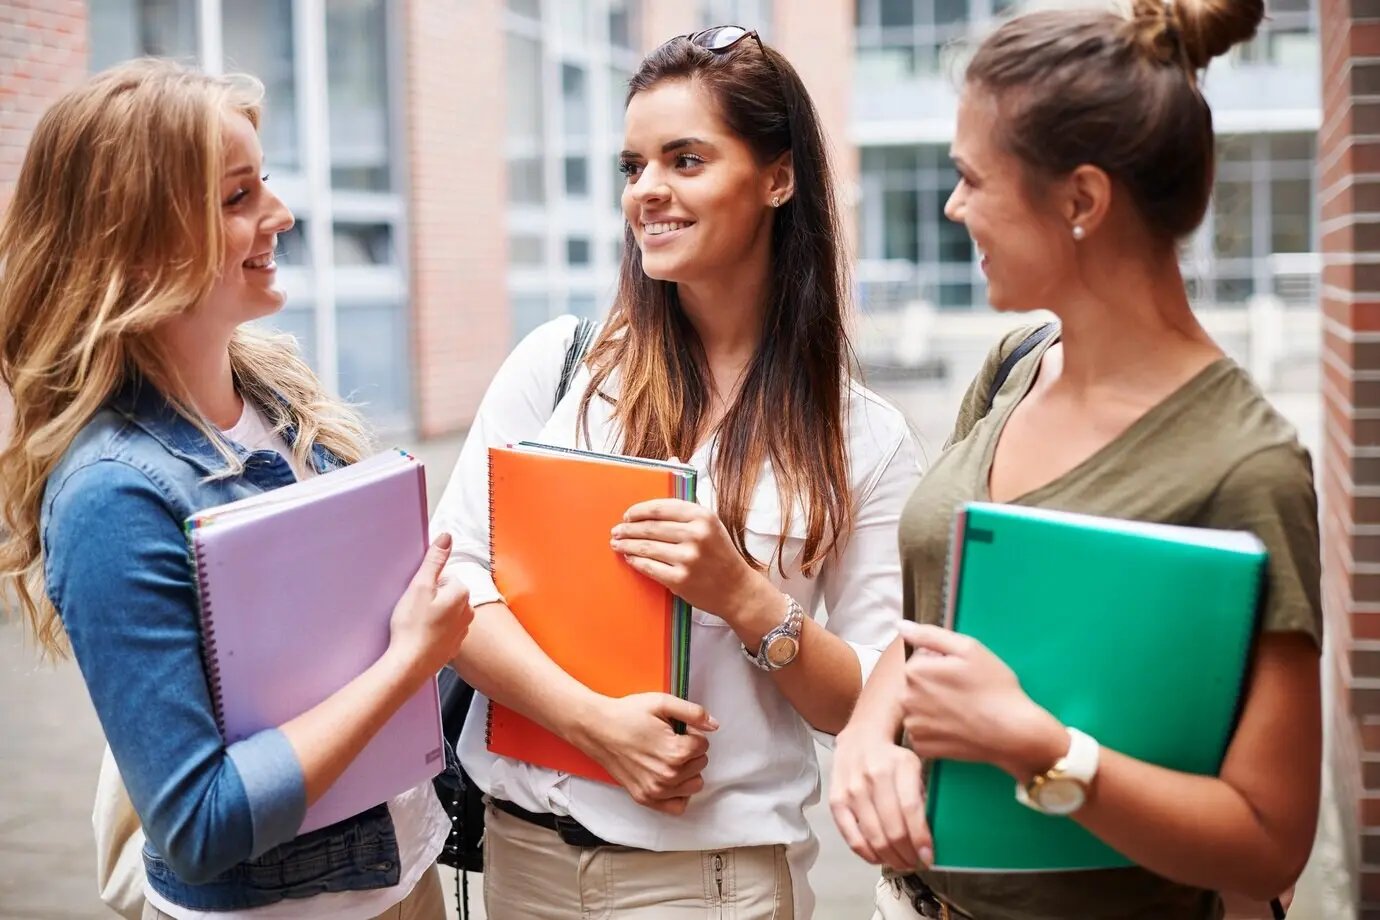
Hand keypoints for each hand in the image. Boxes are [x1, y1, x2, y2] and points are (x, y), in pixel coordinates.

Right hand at [387, 533, 472, 684]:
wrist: (409, 664)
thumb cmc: (412, 627)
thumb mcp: (420, 586)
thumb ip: (435, 559)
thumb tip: (446, 537)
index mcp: (462, 594)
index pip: (445, 577)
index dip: (427, 585)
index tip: (418, 597)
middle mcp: (468, 612)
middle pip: (446, 594)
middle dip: (431, 599)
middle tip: (415, 611)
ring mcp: (462, 631)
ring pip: (445, 613)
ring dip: (432, 615)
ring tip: (417, 625)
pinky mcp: (452, 646)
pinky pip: (443, 631)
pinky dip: (433, 632)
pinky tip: (420, 637)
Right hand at [570, 692, 716, 815]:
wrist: (597, 729)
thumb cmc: (627, 714)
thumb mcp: (662, 703)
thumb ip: (693, 713)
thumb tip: (714, 725)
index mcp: (676, 752)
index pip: (704, 745)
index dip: (692, 733)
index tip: (676, 730)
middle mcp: (668, 776)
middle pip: (701, 764)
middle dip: (690, 751)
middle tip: (669, 741)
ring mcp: (656, 791)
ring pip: (694, 785)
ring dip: (687, 772)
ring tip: (669, 758)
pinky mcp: (645, 798)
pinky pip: (677, 806)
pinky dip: (678, 794)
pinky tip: (669, 778)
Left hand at [610, 497, 758, 619]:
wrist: (736, 589)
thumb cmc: (720, 552)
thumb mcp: (710, 521)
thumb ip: (688, 497)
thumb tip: (672, 461)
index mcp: (703, 516)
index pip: (660, 508)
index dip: (638, 511)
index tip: (627, 515)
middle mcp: (696, 535)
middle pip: (649, 528)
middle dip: (627, 529)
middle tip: (616, 531)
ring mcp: (688, 559)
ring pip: (646, 547)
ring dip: (626, 545)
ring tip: (617, 543)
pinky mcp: (680, 580)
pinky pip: (649, 567)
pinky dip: (635, 561)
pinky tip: (630, 558)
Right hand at [829, 721, 931, 871]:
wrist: (860, 738)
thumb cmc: (892, 757)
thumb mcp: (915, 766)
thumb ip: (921, 796)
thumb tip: (927, 835)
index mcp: (899, 765)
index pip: (911, 810)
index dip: (921, 839)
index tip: (929, 857)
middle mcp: (873, 777)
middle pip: (893, 829)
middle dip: (908, 854)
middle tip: (916, 862)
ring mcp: (852, 790)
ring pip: (874, 837)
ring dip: (891, 858)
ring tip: (901, 863)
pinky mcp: (837, 801)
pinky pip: (852, 838)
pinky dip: (868, 854)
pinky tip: (879, 858)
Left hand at [897, 621, 1066, 779]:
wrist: (1013, 733)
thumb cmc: (994, 687)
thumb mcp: (968, 649)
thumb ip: (930, 635)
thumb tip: (901, 626)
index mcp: (914, 671)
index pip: (919, 659)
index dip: (941, 663)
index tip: (960, 672)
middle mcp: (906, 699)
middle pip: (916, 684)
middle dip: (934, 684)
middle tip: (964, 691)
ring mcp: (913, 726)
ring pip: (918, 708)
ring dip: (932, 707)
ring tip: (961, 710)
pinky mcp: (922, 747)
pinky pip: (921, 731)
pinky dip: (934, 729)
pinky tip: (955, 727)